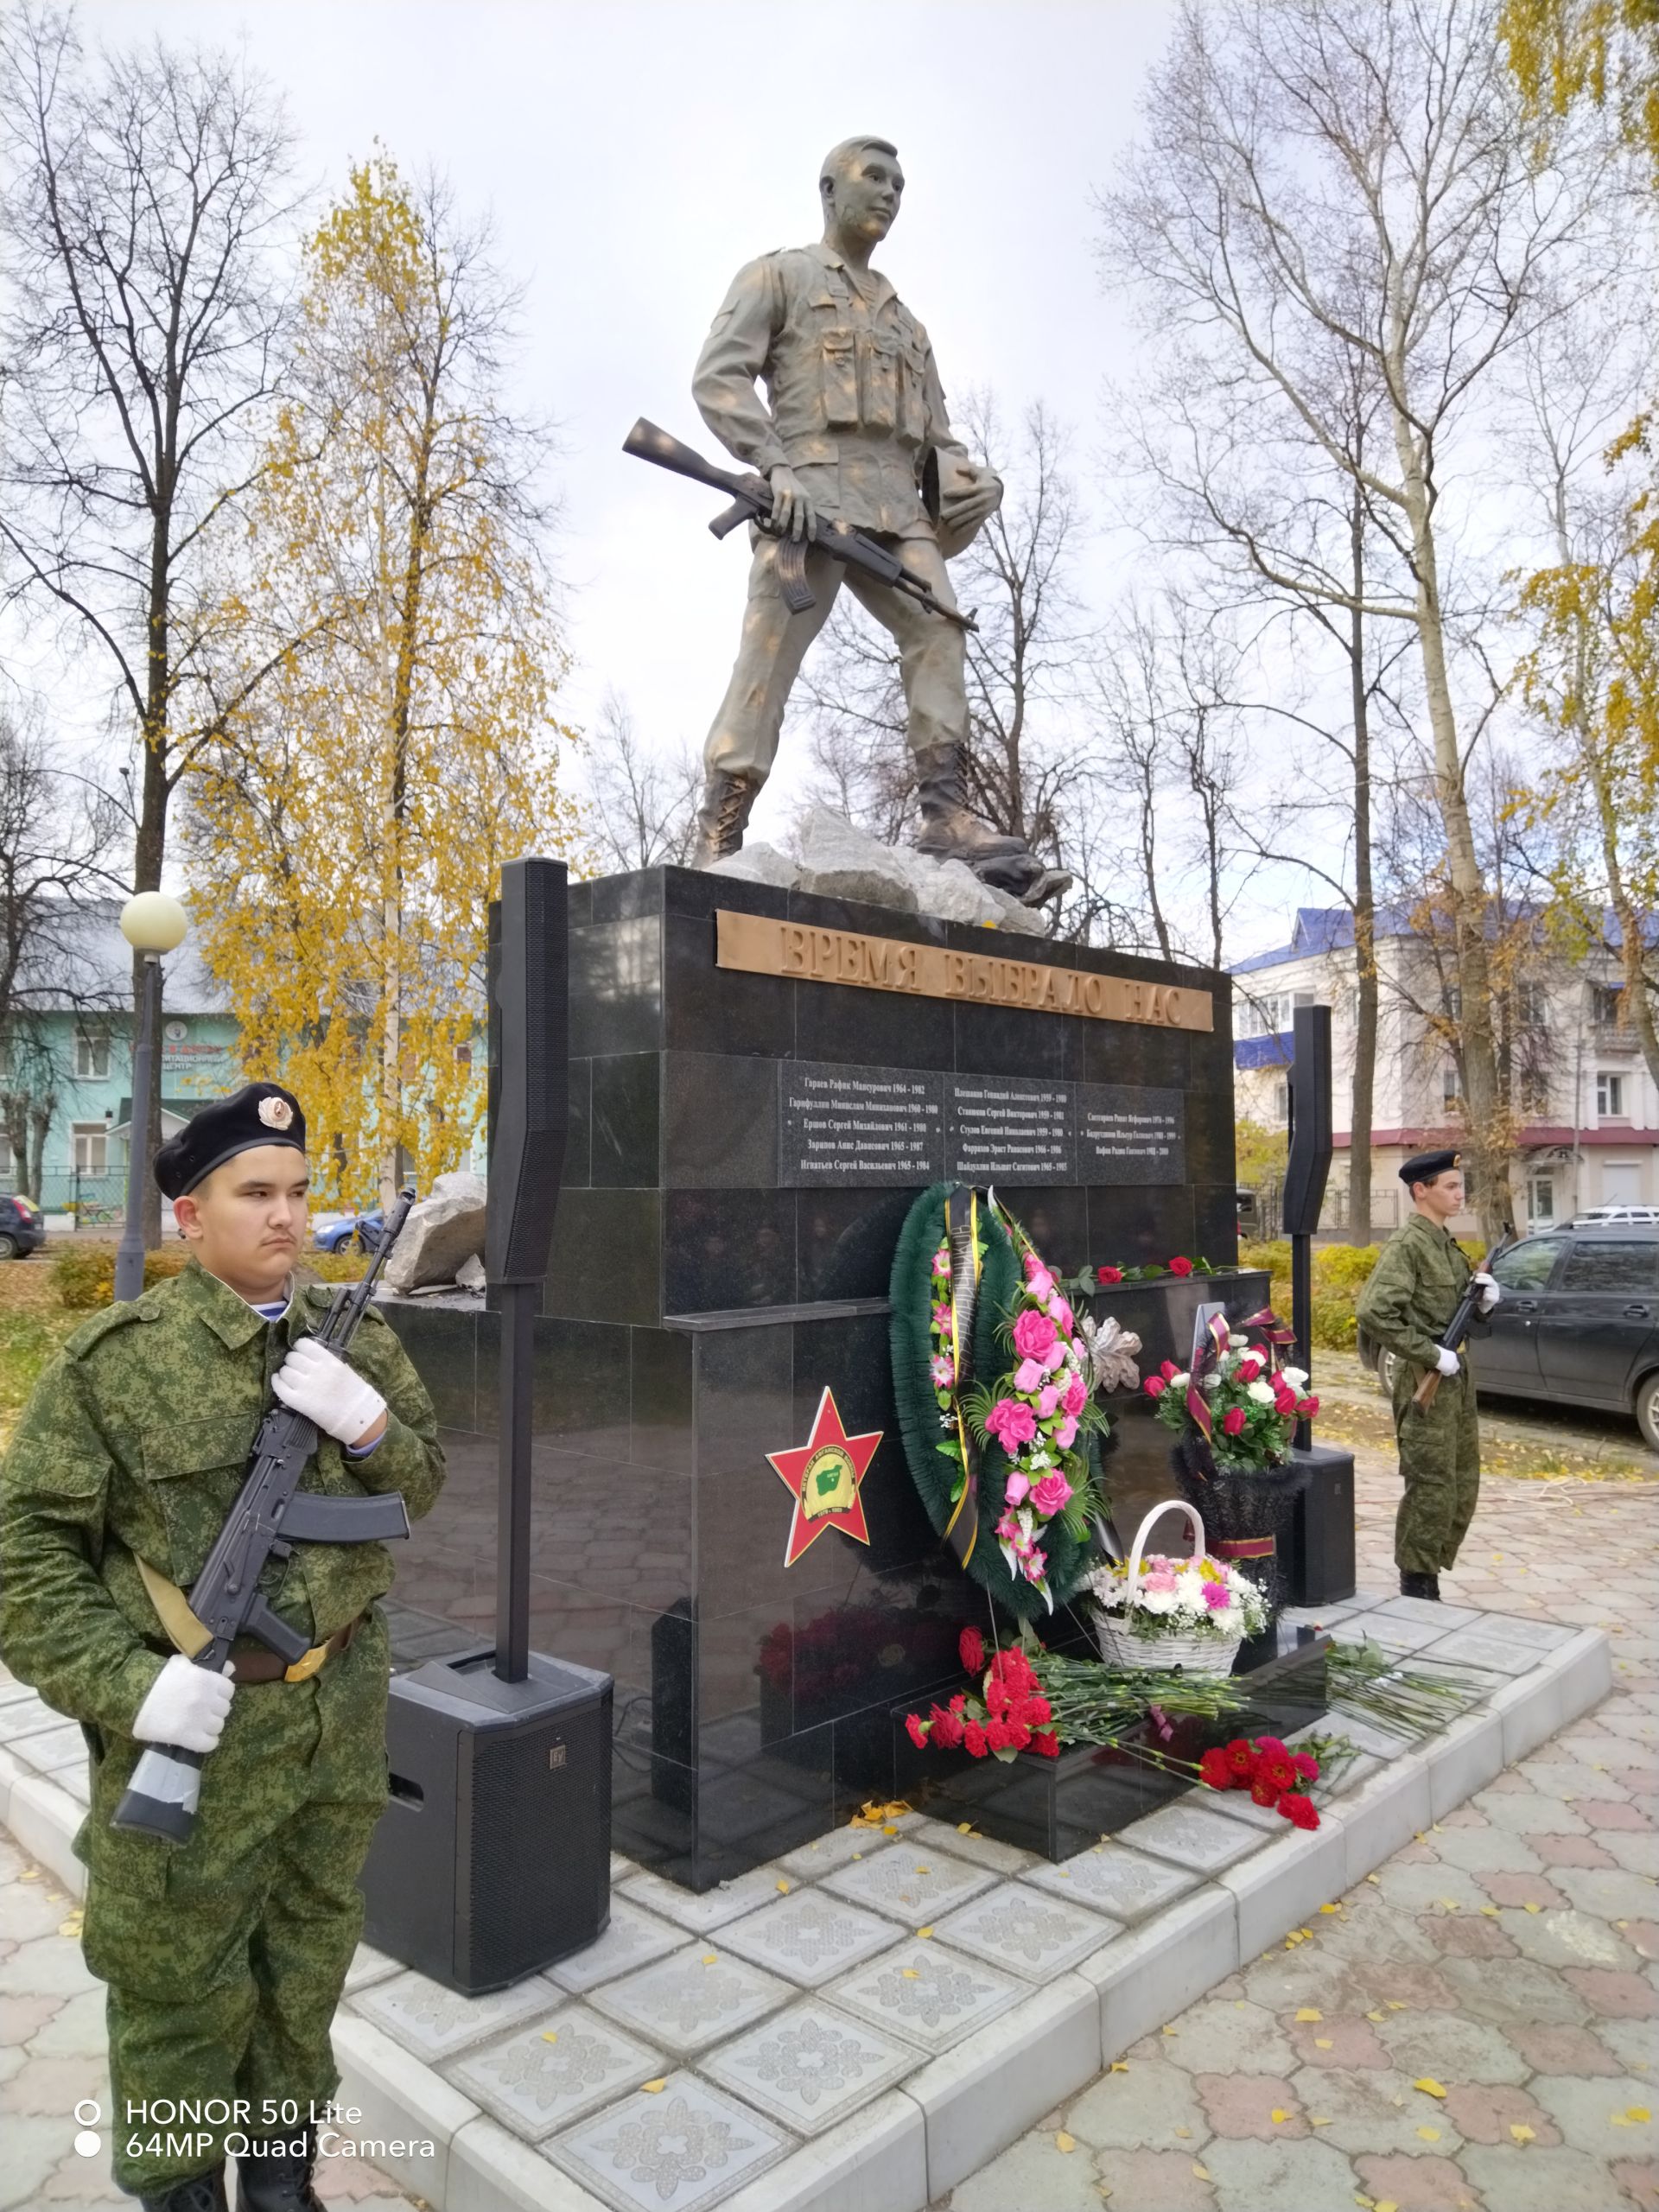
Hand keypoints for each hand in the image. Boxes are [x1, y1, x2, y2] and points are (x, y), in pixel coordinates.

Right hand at [133, 1653, 233, 1753]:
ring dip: (210, 1726)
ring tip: (198, 1724)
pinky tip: (197, 1738)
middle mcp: (206, 1699)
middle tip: (202, 1711)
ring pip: (218, 1727)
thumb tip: (230, 1668)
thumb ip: (209, 1668)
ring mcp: (198, 1719)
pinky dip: (206, 1742)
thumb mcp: (182, 1665)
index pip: (229, 1690)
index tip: (212, 1696)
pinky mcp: (187, 1737)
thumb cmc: (157, 1678)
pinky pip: (209, 1744)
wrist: (133, 1698)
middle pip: (224, 1710)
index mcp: (206, 1680)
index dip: (221, 1694)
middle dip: (215, 1710)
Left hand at [271, 1337, 386, 1445]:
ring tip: (289, 1376)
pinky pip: (280, 1388)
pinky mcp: (298, 1402)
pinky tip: (278, 1380)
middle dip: (292, 1360)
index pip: (304, 1345)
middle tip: (296, 1367)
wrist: (357, 1415)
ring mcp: (305, 1386)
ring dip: (285, 1372)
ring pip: (284, 1371)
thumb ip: (325, 1361)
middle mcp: (316, 1371)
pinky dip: (276, 1382)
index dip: (299, 1347)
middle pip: (292, 1357)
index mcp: (328, 1360)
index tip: (301, 1352)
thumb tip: (307, 1356)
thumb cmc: (353, 1392)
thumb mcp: (342, 1369)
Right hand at [765, 464, 814, 542]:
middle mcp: (800, 497)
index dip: (812, 528)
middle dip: (797, 530)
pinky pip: (776, 508)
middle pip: (799, 517)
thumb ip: (804, 508)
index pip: (811, 516)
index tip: (811, 539)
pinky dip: (774, 518)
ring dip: (783, 526)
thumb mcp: (803, 496)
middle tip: (795, 540)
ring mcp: (789, 495)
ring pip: (786, 514)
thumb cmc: (794, 488)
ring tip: (781, 533)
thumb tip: (804, 527)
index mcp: (808, 499)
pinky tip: (773, 525)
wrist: (783, 471)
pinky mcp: (779, 493)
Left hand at [939, 462, 1001, 537]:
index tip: (944, 494)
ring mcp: (983, 509)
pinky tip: (954, 533)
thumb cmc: (986, 480)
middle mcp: (981, 499)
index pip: (966, 491)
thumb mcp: (980, 472)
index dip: (955, 492)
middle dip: (954, 511)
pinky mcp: (983, 516)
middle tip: (943, 515)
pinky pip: (973, 524)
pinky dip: (964, 529)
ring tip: (947, 524)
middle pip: (966, 506)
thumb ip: (969, 470)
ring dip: (958, 521)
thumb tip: (957, 468)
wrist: (1000, 490)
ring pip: (969, 516)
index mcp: (980, 488)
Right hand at [1435, 1346, 1460, 1376]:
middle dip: (1453, 1367)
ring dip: (1449, 1371)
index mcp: (1453, 1355)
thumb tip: (1436, 1347)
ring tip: (1444, 1370)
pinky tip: (1441, 1371)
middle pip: (1457, 1366)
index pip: (1455, 1360)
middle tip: (1447, 1367)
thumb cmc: (1437, 1351)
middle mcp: (1455, 1360)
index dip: (1450, 1362)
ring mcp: (1453, 1366)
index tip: (1446, 1362)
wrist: (1436, 1356)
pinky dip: (1445, 1373)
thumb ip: (1440, 1349)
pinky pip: (1448, 1374)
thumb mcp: (1440, 1348)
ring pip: (1454, 1371)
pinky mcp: (1449, 1370)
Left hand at [1473, 1269, 1500, 1311]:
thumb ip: (1475, 1282)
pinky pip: (1489, 1296)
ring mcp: (1496, 1292)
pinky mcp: (1495, 1299)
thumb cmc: (1481, 1295)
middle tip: (1476, 1280)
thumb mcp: (1478, 1287)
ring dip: (1483, 1290)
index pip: (1488, 1276)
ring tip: (1480, 1293)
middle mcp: (1494, 1286)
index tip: (1477, 1275)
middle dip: (1482, 1280)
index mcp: (1491, 1282)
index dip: (1483, 1275)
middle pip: (1490, 1281)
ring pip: (1488, 1289)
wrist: (1485, 1306)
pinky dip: (1485, 1296)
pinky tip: (1484, 1297)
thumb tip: (1471, 1279)